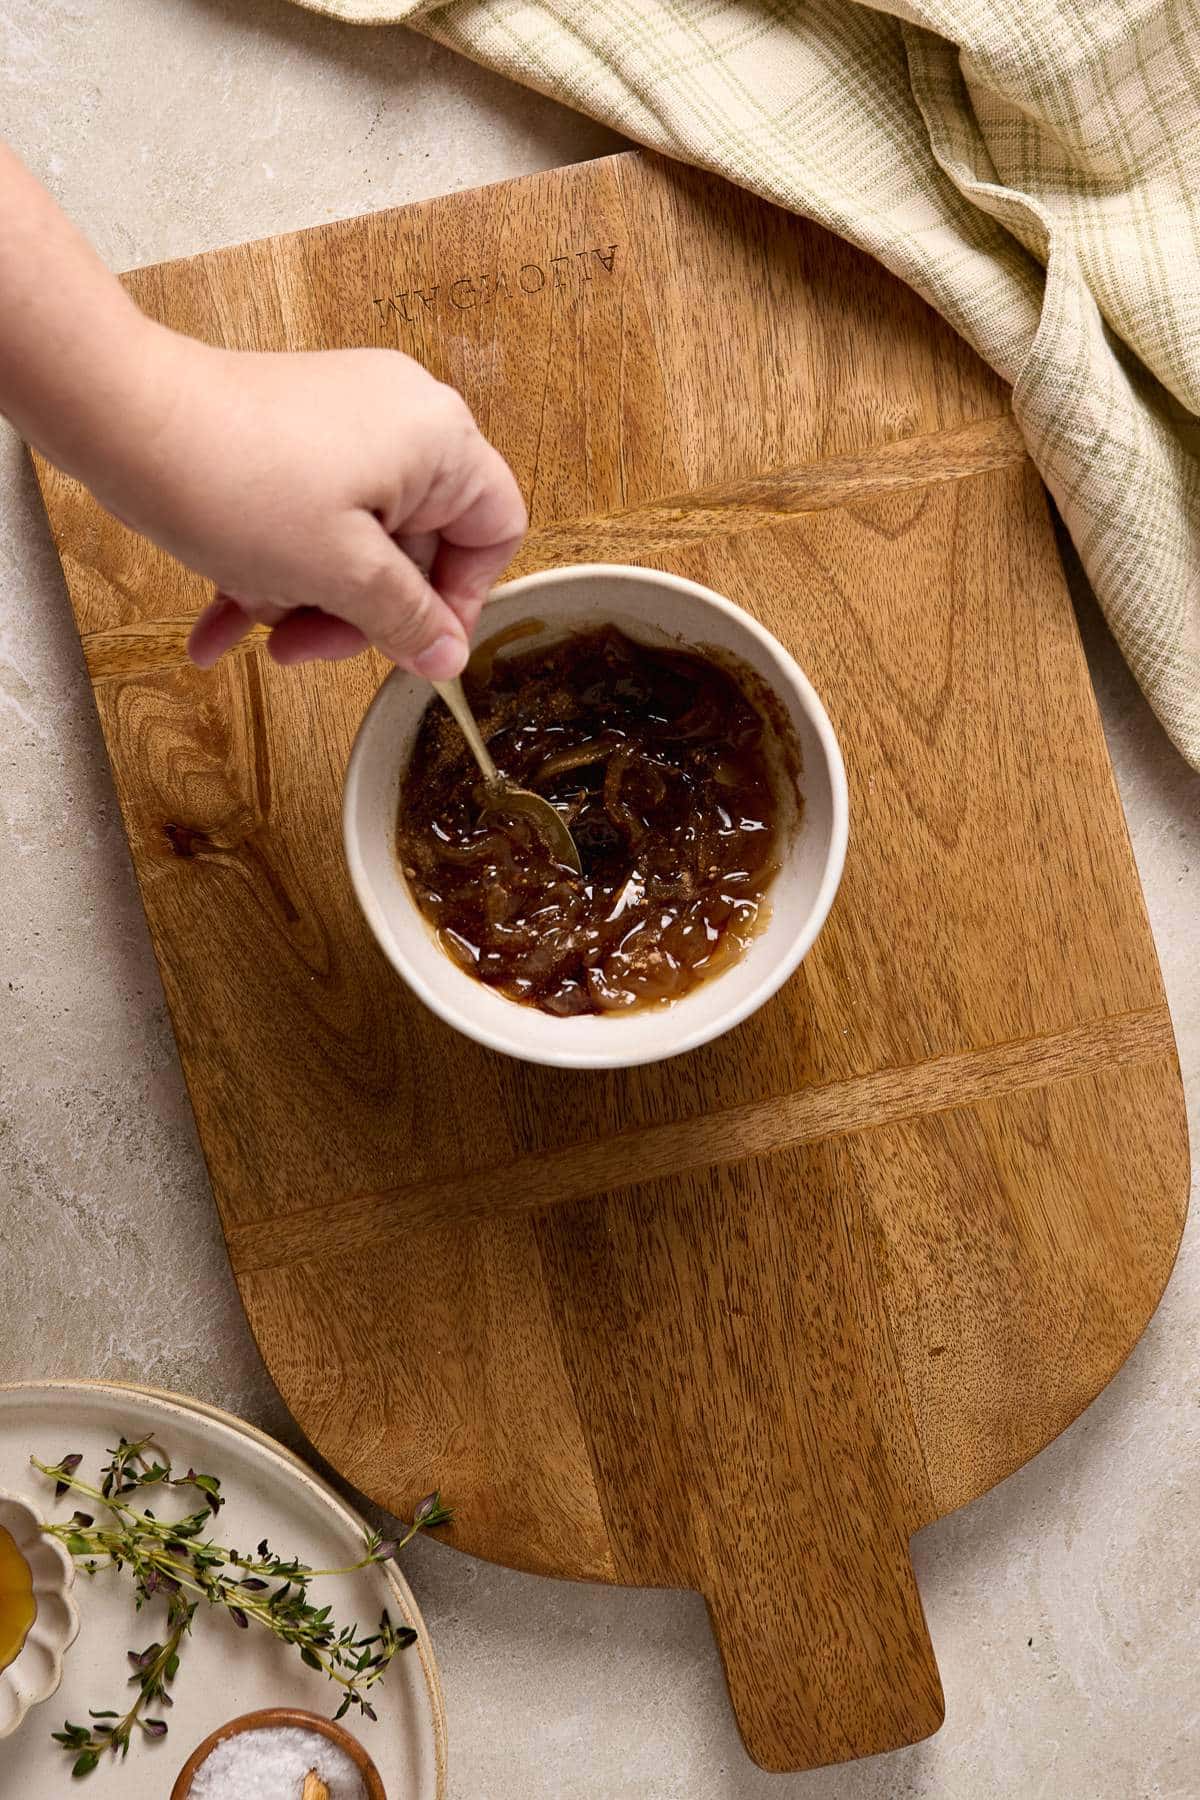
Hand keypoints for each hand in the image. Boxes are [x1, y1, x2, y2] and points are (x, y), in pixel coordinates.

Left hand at [99, 330, 526, 677]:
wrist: (121, 418)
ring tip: (250, 624)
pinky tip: (221, 622)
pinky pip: (308, 519)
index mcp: (439, 441)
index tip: (413, 647)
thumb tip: (447, 658)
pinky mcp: (292, 436)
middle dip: (357, 611)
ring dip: (304, 600)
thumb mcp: (340, 573)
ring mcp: (344, 425)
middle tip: (306, 647)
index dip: (460, 601)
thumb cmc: (234, 479)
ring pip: (354, 544)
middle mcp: (402, 421)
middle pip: (416, 548)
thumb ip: (406, 620)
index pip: (494, 531)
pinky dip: (273, 569)